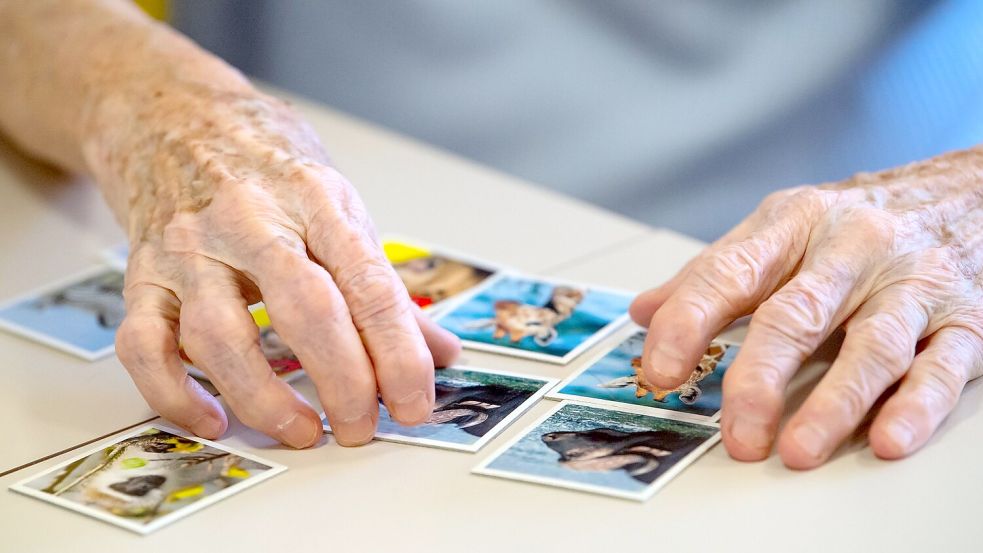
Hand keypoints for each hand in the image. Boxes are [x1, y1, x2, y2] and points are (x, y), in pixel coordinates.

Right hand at [96, 85, 459, 447]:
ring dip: (265, 398)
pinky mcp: (142, 276)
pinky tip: (214, 419)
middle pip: (305, 311)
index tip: (414, 403)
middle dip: (343, 381)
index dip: (398, 354)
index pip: (369, 286)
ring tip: (304, 431)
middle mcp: (250, 222)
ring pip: (219, 337)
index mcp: (315, 201)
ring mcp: (189, 250)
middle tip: (363, 427)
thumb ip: (383, 283)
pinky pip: (144, 345)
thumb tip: (439, 352)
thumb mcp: (337, 206)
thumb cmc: (266, 166)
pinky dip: (175, 394)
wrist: (172, 117)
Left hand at [630, 149, 982, 467]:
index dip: (689, 321)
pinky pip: (941, 366)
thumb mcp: (779, 229)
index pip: (729, 272)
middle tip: (736, 431)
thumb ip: (712, 274)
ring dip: (834, 404)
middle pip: (797, 315)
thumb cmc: (855, 222)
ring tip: (797, 449)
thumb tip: (643, 313)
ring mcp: (911, 284)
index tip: (658, 369)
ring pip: (871, 346)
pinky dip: (914, 406)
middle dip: (760, 377)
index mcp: (794, 224)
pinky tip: (887, 439)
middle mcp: (852, 249)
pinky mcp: (964, 319)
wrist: (964, 192)